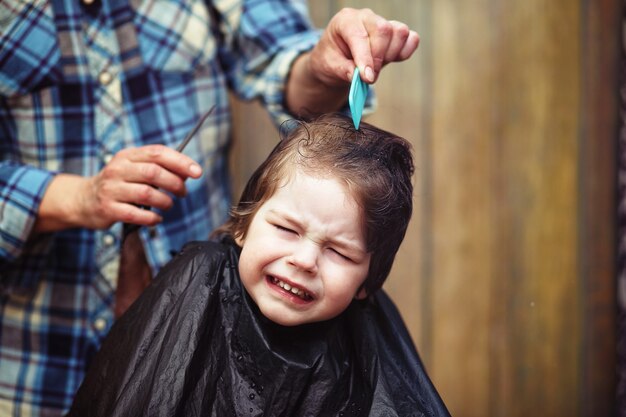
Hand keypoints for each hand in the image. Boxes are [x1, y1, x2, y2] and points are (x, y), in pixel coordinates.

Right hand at [35, 145, 202, 231]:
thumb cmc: (119, 184)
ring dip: (165, 202)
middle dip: (175, 184)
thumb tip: (190, 172)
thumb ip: (161, 168)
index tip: (197, 172)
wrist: (83, 199)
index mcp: (128, 156)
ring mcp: (111, 189)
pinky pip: (136, 214)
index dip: (180, 162)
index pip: (158, 153)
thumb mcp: (135, 169)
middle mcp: (118, 169)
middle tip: (182, 192)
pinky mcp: (108, 209)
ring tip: (168, 205)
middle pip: (154, 172)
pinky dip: (152, 218)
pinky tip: (156, 218)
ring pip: (147, 194)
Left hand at [310, 8, 418, 85]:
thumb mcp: (330, 67)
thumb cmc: (331, 60)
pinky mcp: (395, 34)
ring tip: (377, 66)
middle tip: (370, 77)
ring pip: (399, 32)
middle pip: (383, 30)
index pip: (360, 36)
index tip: (367, 78)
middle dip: (379, 58)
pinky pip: (411, 39)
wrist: (336, 60)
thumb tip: (362, 77)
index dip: (365, 58)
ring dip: (391, 54)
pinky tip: (392, 60)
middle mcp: (365, 17)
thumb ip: (345, 71)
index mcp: (345, 20)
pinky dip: (405, 52)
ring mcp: (382, 23)